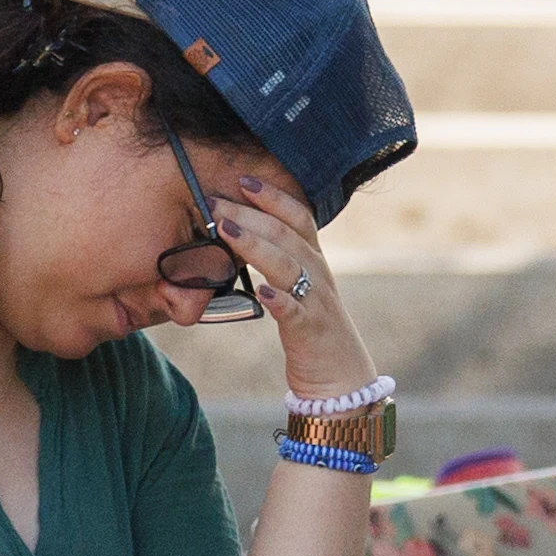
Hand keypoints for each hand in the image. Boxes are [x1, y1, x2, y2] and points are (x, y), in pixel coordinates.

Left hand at [209, 170, 379, 399]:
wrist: (340, 376)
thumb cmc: (311, 328)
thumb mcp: (299, 287)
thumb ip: (279, 260)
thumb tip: (241, 233)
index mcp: (314, 260)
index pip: (298, 216)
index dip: (272, 196)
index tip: (243, 179)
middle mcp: (318, 274)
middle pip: (285, 234)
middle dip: (248, 214)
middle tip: (214, 201)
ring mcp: (315, 301)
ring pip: (287, 265)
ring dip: (255, 246)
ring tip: (225, 231)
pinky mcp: (310, 331)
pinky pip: (294, 311)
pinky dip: (279, 299)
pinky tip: (262, 292)